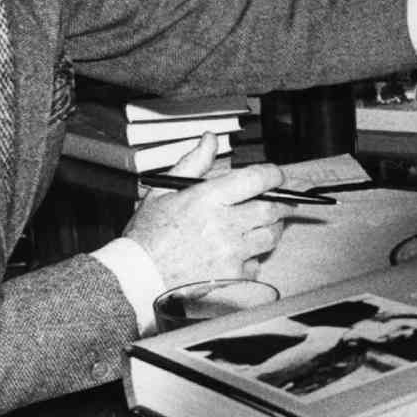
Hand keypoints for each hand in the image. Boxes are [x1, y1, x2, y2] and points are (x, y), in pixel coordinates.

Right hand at [125, 137, 291, 282]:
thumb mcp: (162, 192)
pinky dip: (251, 260)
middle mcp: (223, 224)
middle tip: (274, 205)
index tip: (275, 177)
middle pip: (272, 209)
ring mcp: (230, 252)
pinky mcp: (232, 277)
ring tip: (254, 229)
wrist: (138, 277)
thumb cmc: (147, 236)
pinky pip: (256, 264)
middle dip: (279, 205)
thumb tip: (210, 140)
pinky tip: (234, 256)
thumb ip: (193, 163)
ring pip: (270, 237)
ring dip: (268, 230)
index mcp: (207, 198)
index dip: (273, 175)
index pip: (257, 179)